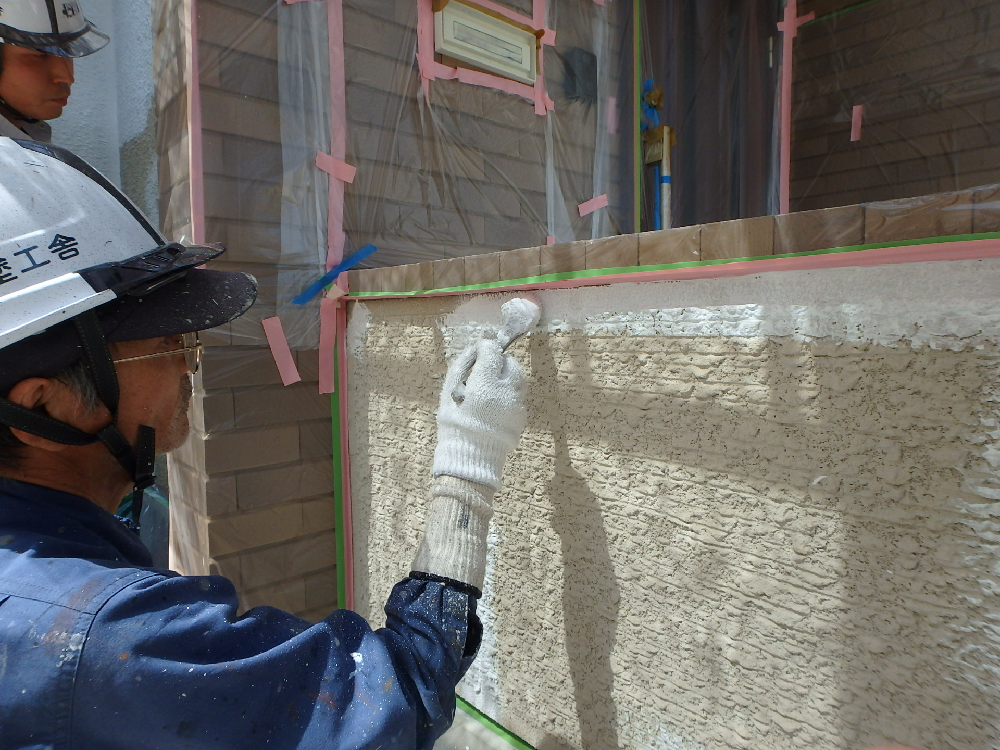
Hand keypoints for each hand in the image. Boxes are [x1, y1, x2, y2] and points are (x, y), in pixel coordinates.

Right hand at [432, 337, 526, 490]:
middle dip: (499, 361)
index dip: (484, 347)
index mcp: (485, 381)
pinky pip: (518, 396)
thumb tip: (473, 349)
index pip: (492, 350)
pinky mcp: (522, 415)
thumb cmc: (454, 423)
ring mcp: (517, 403)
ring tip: (493, 385)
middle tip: (486, 369)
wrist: (471, 456)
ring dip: (507, 376)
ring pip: (519, 379)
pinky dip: (509, 394)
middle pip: (510, 362)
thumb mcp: (449, 392)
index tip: (479, 351)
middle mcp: (506, 389)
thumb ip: (462, 366)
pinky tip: (496, 403)